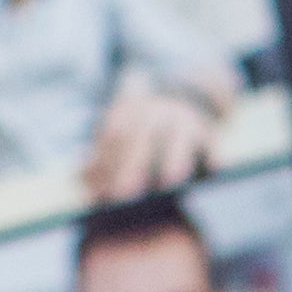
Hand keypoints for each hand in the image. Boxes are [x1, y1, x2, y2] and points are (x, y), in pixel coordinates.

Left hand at [80, 82, 222, 200]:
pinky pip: (212, 143)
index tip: (98, 191)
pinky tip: (212, 169)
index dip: (104, 162)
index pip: (113, 134)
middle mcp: (156, 110)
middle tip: (124, 196)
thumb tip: (78, 178)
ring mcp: (184, 118)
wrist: (187, 96)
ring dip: (175, 158)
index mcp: (129, 109)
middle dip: (131, 166)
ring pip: (179, 136)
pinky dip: (213, 155)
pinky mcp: (209, 132)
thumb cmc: (145, 129)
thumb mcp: (122, 130)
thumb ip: (101, 155)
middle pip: (142, 137)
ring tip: (170, 183)